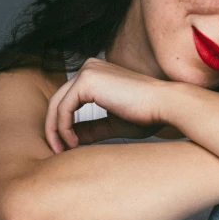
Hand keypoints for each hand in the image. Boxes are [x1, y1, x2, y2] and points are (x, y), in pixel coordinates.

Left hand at [45, 57, 171, 152]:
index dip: (63, 124)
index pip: (69, 100)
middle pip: (58, 100)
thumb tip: (71, 137)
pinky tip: (73, 143)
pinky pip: (63, 108)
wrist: (164, 105)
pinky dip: (63, 128)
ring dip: (56, 130)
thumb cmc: (147, 114)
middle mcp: (89, 68)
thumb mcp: (113, 124)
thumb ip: (91, 128)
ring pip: (56, 104)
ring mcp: (87, 71)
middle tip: (57, 151)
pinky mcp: (86, 81)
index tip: (66, 146)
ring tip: (63, 150)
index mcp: (96, 74)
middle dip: (54, 128)